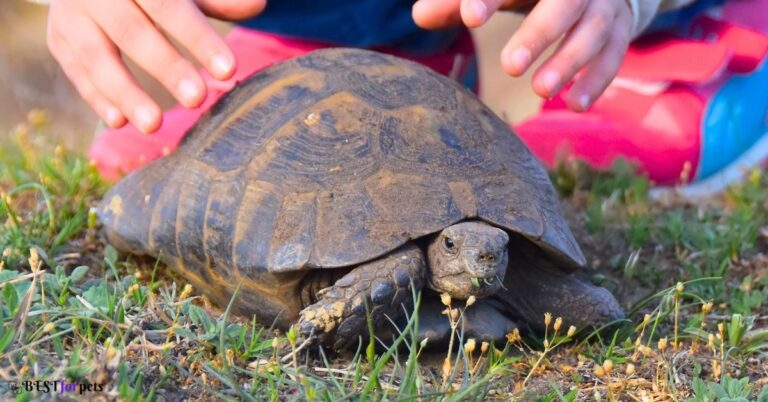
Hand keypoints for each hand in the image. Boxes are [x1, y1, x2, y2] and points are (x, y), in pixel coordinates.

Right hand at [47, 0, 265, 132]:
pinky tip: (120, 122)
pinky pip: (76, 71)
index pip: (169, 6)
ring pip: (96, 56)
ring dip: (126, 93)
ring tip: (155, 125)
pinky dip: (97, 98)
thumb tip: (258, 5)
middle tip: (198, 99)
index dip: (199, 39)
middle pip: (133, 31)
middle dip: (166, 67)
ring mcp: (72, 14)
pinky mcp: (58, 38)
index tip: (229, 70)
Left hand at [413, 0, 632, 110]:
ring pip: (591, 32)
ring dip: (568, 62)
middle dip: (538, 33)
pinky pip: (613, 56)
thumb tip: (418, 16)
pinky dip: (596, 81)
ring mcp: (602, 6)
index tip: (469, 17)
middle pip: (562, 4)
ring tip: (540, 90)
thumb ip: (460, 2)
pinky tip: (575, 105)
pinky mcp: (620, 30)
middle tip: (510, 65)